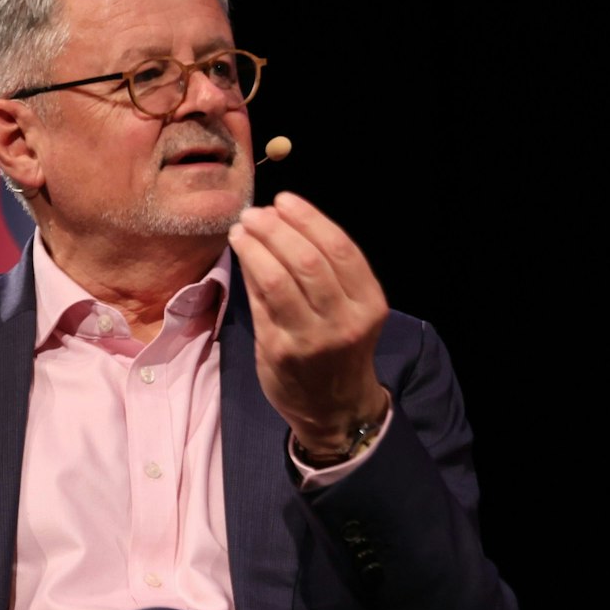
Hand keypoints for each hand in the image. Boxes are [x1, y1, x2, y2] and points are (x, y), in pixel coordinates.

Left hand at [229, 192, 389, 452]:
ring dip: (256, 245)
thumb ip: (322, 269)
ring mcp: (311, 339)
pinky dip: (248, 270)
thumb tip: (278, 220)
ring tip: (243, 229)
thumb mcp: (348, 310)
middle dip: (276, 228)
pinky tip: (241, 254)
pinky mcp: (279, 351)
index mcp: (368, 304)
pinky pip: (260, 301)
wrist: (334, 409)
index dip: (308, 218)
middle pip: (308, 260)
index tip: (283, 200)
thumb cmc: (339, 350)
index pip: (339, 248)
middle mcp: (344, 321)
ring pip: (278, 278)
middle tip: (255, 213)